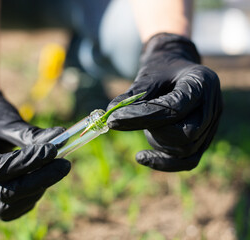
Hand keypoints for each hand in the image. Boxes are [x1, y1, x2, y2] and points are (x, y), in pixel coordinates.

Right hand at [0, 81, 70, 220]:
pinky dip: (31, 198)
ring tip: (55, 169)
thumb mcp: (9, 119)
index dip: (27, 162)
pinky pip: (11, 209)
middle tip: (65, 164)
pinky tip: (46, 178)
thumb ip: (33, 135)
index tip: (53, 150)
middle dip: (38, 180)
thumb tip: (63, 138)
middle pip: (3, 192)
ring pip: (6, 207)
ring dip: (36, 190)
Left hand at [107, 33, 221, 171]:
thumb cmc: (162, 70)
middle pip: (185, 134)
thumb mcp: (148, 75)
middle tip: (135, 119)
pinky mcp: (203, 140)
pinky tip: (140, 157)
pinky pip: (188, 161)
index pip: (173, 109)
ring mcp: (211, 126)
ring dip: (157, 143)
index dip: (142, 117)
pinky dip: (163, 162)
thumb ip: (133, 95)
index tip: (113, 119)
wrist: (178, 71)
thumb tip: (110, 113)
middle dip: (154, 131)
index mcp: (200, 83)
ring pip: (185, 150)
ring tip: (146, 125)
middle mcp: (212, 107)